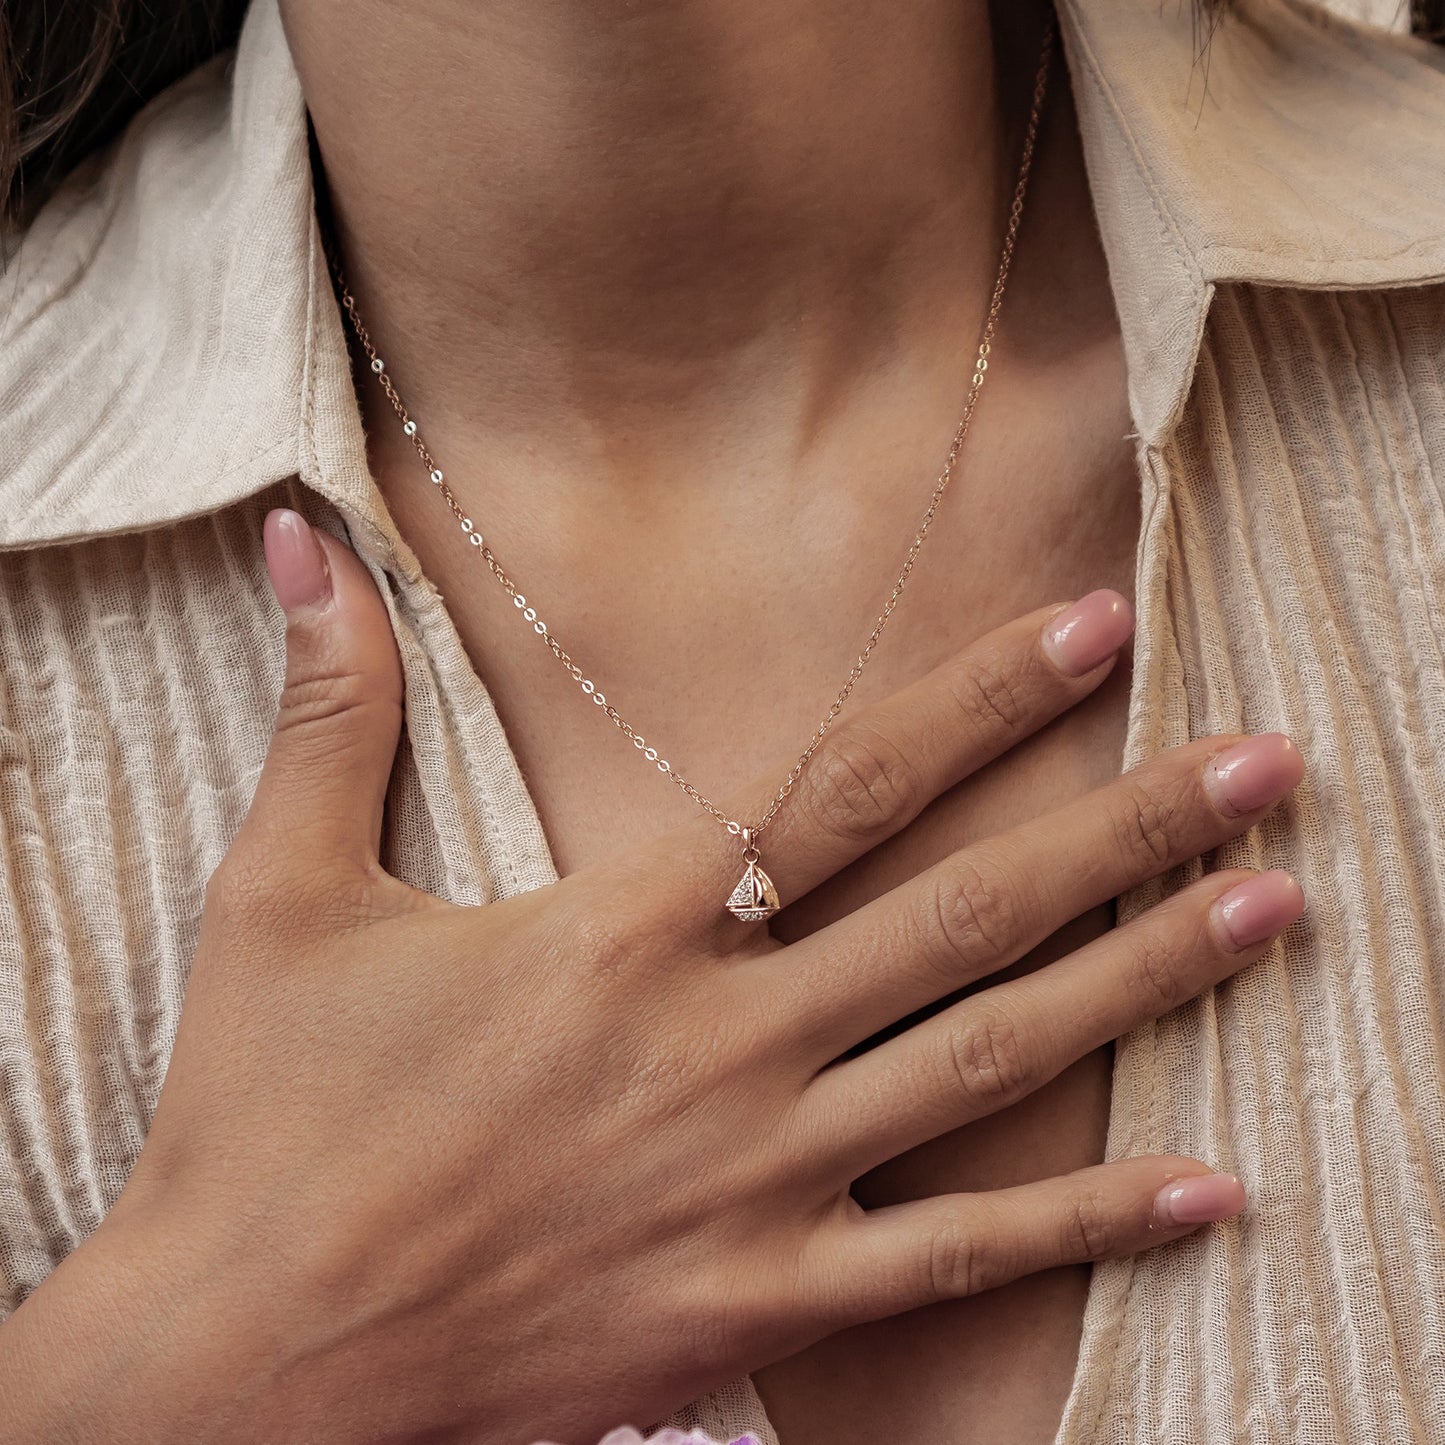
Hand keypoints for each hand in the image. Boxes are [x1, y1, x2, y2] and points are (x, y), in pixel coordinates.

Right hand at [0, 509, 1304, 1444]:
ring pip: (995, 1062)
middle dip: (1132, 825)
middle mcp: (722, 1042)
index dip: (980, 695)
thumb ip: (329, 706)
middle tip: (1272, 765)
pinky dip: (1091, 1224)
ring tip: (1275, 913)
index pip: (844, 782)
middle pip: (969, 910)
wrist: (247, 1361)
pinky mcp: (757, 1305)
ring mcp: (756, 1180)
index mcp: (626, 930)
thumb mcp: (283, 891)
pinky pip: (957, 1261)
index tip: (1096, 626)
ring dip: (1146, 982)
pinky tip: (1213, 1188)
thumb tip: (294, 533)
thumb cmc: (263, 1118)